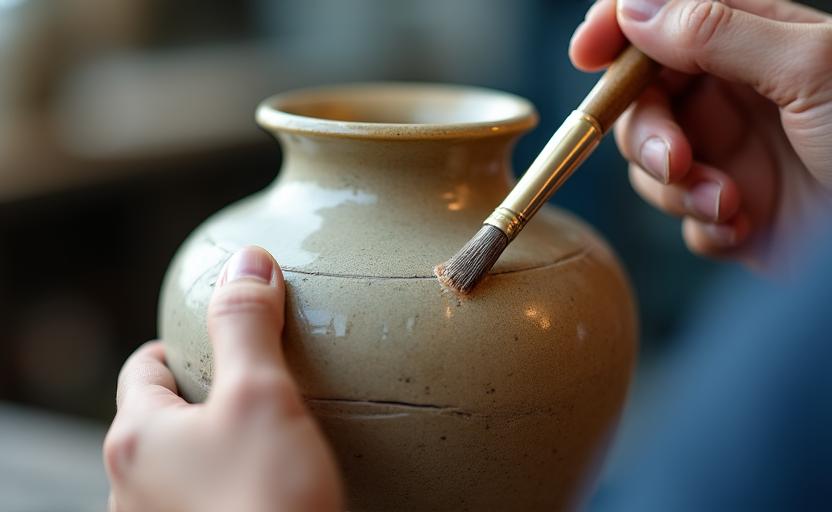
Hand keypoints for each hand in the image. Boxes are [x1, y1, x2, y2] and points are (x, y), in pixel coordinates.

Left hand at [104, 247, 342, 511]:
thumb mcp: (261, 395)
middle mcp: (129, 489)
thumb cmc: (267, 498)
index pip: (141, 372)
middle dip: (195, 400)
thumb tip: (247, 259)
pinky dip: (223, 486)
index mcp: (137, 438)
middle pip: (155, 422)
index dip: (175, 351)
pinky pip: (196, 505)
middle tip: (245, 390)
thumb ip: (247, 324)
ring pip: (175, 469)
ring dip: (209, 448)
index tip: (209, 346)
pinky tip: (263, 492)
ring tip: (259, 442)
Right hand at [570, 0, 831, 270]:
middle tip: (674, 160)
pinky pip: (683, 216)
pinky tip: (744, 227)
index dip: (618, 28)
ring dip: (679, 189)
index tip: (586, 53)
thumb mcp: (808, 70)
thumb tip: (633, 7)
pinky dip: (705, 225)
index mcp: (756, 43)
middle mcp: (736, 97)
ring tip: (730, 203)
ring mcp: (731, 156)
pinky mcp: (732, 212)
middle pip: (642, 99)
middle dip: (646, 132)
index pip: (665, 17)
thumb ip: (718, 31)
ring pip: (651, 163)